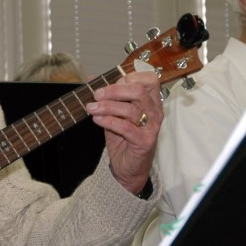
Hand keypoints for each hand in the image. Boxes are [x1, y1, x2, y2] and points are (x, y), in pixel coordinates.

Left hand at [85, 71, 161, 193]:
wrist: (129, 168)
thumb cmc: (123, 139)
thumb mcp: (114, 114)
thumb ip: (107, 97)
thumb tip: (91, 78)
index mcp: (151, 101)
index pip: (149, 80)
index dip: (129, 77)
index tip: (111, 83)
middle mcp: (155, 112)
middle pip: (138, 91)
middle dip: (114, 90)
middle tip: (97, 94)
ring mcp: (151, 127)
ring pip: (130, 110)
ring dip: (107, 106)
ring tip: (91, 108)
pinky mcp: (144, 141)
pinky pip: (126, 127)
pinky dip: (109, 121)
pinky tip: (97, 119)